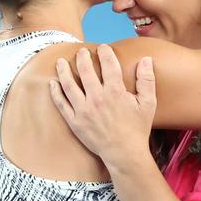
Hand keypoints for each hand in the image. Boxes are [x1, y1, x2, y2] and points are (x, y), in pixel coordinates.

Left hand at [49, 45, 156, 169]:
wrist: (124, 154)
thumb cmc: (137, 129)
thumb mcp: (148, 104)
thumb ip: (147, 80)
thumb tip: (146, 59)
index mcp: (115, 91)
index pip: (108, 65)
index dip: (105, 53)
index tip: (102, 47)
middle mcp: (97, 98)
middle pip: (85, 70)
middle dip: (83, 57)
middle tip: (82, 51)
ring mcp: (84, 110)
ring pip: (69, 84)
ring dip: (64, 71)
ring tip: (61, 62)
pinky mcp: (75, 122)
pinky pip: (61, 104)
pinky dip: (55, 92)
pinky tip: (52, 83)